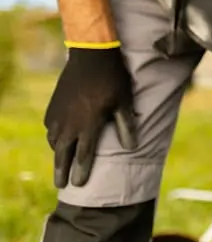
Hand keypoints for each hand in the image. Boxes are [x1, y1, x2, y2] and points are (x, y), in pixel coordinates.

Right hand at [44, 46, 137, 187]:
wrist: (91, 55)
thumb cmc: (113, 80)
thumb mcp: (124, 103)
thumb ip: (126, 126)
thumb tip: (131, 147)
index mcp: (88, 124)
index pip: (84, 155)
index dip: (81, 171)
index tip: (79, 185)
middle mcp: (70, 122)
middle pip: (63, 152)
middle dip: (62, 170)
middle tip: (61, 185)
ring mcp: (59, 113)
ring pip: (54, 140)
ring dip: (57, 153)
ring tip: (61, 163)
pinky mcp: (53, 104)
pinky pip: (50, 127)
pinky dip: (53, 137)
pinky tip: (57, 139)